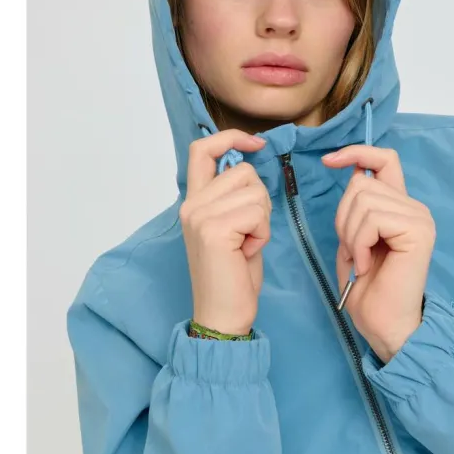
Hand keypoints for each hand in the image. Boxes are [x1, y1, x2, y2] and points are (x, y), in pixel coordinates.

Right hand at [180, 129, 270, 334]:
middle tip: (248, 234)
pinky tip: (248, 252)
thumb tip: (248, 163)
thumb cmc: (233, 275)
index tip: (257, 144)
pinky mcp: (213, 229)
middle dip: (260, 200)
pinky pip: (258, 212)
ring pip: (255, 191)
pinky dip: (263, 233)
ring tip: (247, 244)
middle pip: (244, 171)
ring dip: (263, 219)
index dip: (230, 137)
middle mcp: (191, 204)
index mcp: (193, 201)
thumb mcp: (233, 227)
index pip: (202, 149)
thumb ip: (233, 197)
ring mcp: (199, 215)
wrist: (223, 315)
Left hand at [322, 145, 435, 362]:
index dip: (357, 152)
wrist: (384, 326)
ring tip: (360, 260)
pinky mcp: (418, 231)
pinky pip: (372, 218)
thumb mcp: (354, 239)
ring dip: (350, 234)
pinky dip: (359, 243)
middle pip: (361, 183)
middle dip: (343, 217)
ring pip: (363, 199)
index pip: (385, 159)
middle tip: (353, 251)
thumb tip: (352, 173)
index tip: (329, 160)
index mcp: (401, 207)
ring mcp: (419, 218)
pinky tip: (367, 265)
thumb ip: (356, 207)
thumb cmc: (367, 290)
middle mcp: (415, 208)